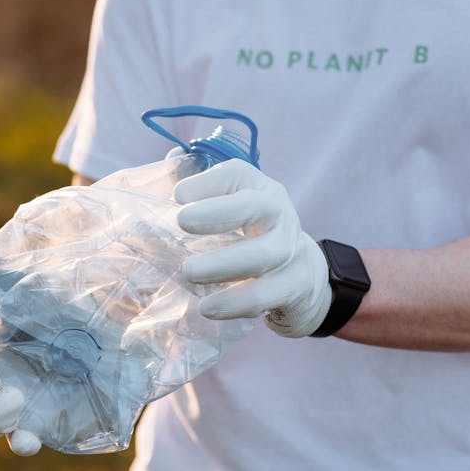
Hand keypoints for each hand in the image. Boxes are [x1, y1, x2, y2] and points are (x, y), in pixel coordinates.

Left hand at [174, 159, 332, 338]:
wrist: (300, 273)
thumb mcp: (229, 208)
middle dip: (219, 213)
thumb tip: (168, 162)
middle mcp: (279, 214)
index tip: (177, 196)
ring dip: (224, 265)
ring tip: (188, 273)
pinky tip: (208, 308)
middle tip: (181, 222)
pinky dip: (237, 302)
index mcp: (259, 189)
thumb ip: (198, 187)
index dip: (208, 182)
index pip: (237, 175)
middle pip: (257, 207)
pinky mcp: (294, 285)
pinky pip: (267, 294)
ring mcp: (290, 250)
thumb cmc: (250, 234)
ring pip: (264, 255)